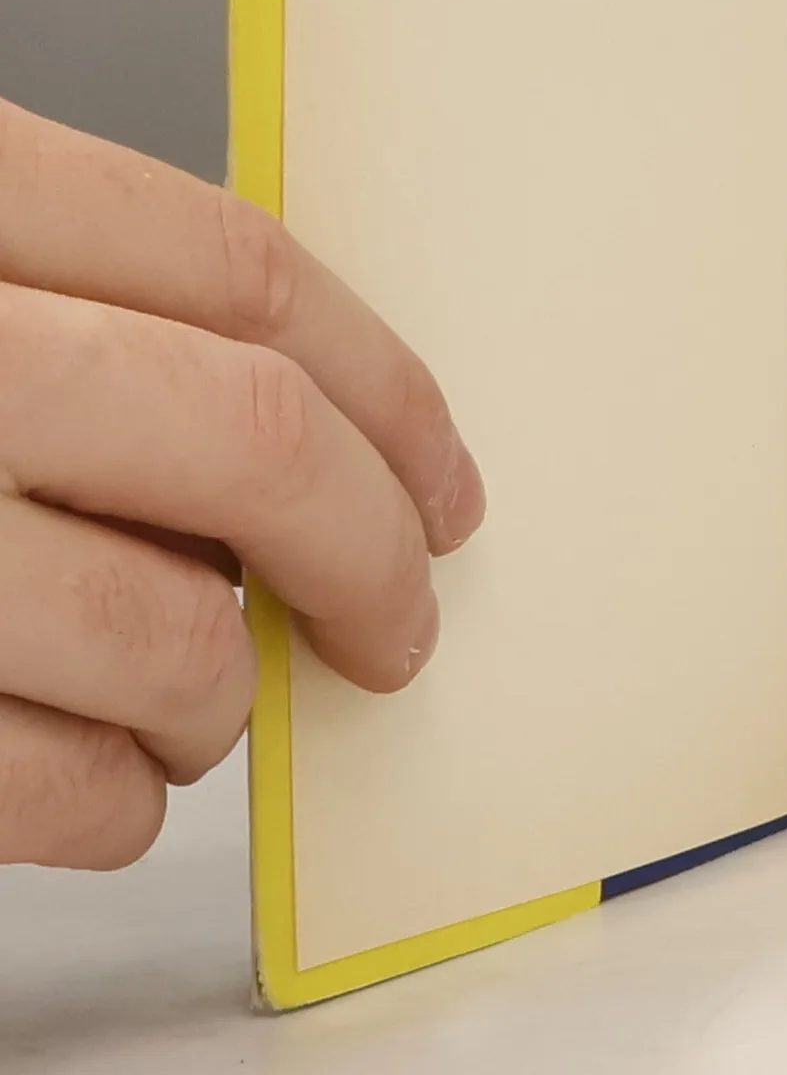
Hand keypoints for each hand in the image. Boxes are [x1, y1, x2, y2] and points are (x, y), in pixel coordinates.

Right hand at [0, 101, 484, 869]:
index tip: (445, 478)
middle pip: (254, 443)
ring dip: (223, 695)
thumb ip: (70, 312)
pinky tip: (100, 777)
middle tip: (400, 618)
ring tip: (201, 696)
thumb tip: (301, 433)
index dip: (391, 386)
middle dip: (371, 553)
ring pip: (170, 635)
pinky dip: (114, 800)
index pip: (245, 274)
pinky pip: (52, 787)